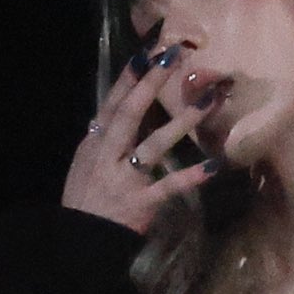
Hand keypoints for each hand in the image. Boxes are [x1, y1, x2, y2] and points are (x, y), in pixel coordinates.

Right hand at [62, 44, 224, 232]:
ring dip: (182, 121)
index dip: (129, 78)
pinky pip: (168, 187)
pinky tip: (213, 166)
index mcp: (95, 143)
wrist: (79, 241)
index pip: (112, 104)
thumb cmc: (85, 198)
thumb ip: (105, 136)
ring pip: (154, 144)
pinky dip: (190, 177)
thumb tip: (123, 106)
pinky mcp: (142, 203)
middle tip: (175, 56)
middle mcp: (108, 155)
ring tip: (209, 101)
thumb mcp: (86, 161)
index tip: (147, 53)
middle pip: (130, 114)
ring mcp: (125, 178)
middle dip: (151, 84)